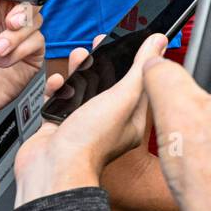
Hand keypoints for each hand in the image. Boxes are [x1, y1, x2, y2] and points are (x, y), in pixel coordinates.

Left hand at [0, 0, 46, 125]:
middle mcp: (9, 21)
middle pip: (32, 4)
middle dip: (20, 16)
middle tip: (7, 24)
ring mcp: (21, 39)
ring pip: (37, 24)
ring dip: (15, 39)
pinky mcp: (31, 57)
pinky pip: (40, 43)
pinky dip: (21, 51)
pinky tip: (5, 61)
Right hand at [13, 32, 167, 204]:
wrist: (52, 169)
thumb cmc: (90, 142)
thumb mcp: (123, 97)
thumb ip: (139, 68)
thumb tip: (158, 43)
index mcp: (131, 119)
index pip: (138, 83)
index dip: (134, 60)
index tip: (126, 42)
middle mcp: (108, 123)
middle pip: (108, 83)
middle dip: (101, 61)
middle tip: (96, 45)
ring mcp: (82, 125)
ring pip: (82, 90)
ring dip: (79, 71)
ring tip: (77, 58)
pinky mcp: (59, 127)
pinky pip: (59, 101)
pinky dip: (58, 89)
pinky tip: (58, 83)